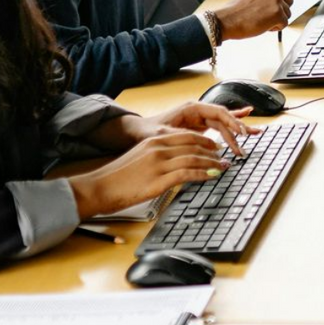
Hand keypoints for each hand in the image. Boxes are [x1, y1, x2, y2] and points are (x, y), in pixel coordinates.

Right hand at [68, 131, 227, 218]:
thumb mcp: (140, 158)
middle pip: (194, 146)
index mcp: (154, 141)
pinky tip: (212, 176)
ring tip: (223, 168)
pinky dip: (204, 174)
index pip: (186, 136)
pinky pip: (188, 174)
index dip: (205, 140)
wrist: (99, 188)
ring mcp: (159, 164)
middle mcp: (158, 149)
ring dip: (213, 163)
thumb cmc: (117, 177)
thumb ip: (158, 155)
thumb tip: (177, 161)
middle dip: (213, 152)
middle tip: (224, 157)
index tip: (215, 146)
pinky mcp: (159, 180)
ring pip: (194, 159)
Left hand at [131, 101, 260, 156]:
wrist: (139, 131)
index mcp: (192, 109)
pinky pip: (219, 124)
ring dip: (238, 130)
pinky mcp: (199, 126)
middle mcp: (198, 111)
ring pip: (224, 123)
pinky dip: (232, 123)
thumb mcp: (163, 135)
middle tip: (247, 141)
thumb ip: (182, 136)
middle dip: (237, 129)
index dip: (232, 122)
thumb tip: (200, 142)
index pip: (218, 113)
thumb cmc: (149, 130)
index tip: (241, 132)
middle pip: (224, 119)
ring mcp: (199, 118)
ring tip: (255, 133)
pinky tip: (245, 117)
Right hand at [215, 0, 292, 39]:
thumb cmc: (237, 10)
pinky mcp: (278, 13)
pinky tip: (262, 25)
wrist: (227, 20)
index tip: (283, 2)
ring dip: (277, 20)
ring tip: (261, 20)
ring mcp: (277, 0)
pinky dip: (275, 28)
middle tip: (266, 15)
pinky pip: (285, 24)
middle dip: (282, 10)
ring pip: (288, 13)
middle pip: (290, 0)